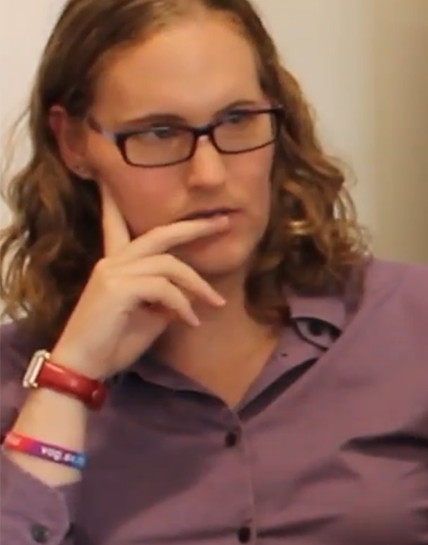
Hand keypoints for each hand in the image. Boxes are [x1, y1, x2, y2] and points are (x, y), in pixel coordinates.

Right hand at [50, 183, 229, 379]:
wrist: (86, 364)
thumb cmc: (114, 342)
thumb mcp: (149, 315)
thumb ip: (167, 296)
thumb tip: (190, 293)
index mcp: (115, 264)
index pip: (117, 225)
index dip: (117, 203)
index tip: (115, 180)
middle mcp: (112, 262)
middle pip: (160, 234)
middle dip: (194, 227)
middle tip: (224, 222)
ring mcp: (113, 272)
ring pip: (170, 265)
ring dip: (198, 285)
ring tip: (216, 303)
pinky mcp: (117, 288)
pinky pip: (164, 288)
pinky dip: (183, 304)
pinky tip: (190, 322)